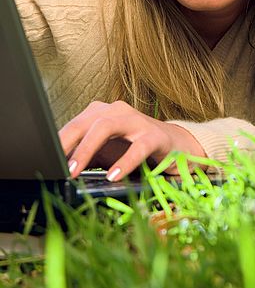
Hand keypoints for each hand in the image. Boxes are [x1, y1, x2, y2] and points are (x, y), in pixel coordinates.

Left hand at [59, 100, 205, 180]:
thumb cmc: (135, 148)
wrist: (177, 146)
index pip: (73, 125)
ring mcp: (136, 121)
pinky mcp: (155, 135)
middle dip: (66, 144)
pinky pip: (137, 147)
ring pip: (105, 126)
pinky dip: (123, 162)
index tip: (43, 162)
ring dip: (86, 149)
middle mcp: (117, 111)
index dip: (57, 143)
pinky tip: (113, 176)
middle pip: (84, 122)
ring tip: (75, 171)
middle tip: (56, 167)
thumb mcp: (105, 153)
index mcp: (101, 113)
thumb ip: (83, 157)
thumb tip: (55, 169)